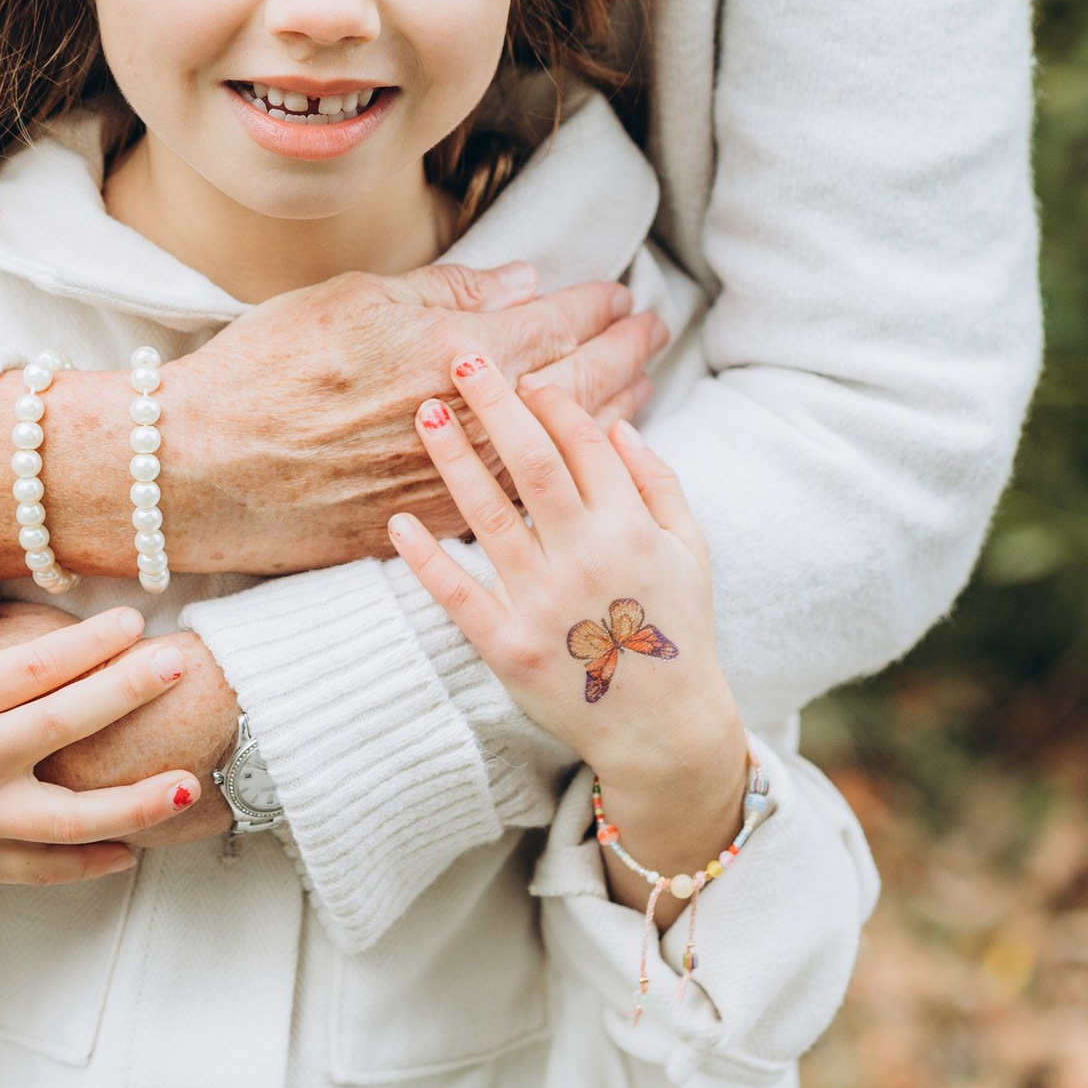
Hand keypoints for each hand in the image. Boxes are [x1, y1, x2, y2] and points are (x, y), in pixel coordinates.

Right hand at [0, 260, 667, 586]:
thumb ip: (446, 293)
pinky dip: (553, 472)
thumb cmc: (263, 368)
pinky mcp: (425, 525)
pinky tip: (571, 460)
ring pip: (555, 452)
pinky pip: (515, 497)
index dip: (598, 310)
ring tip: (637, 390)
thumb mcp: (352, 299)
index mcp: (450, 353)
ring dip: (606, 417)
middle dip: (626, 359)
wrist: (200, 465)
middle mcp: (467, 424)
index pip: (553, 326)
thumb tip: (519, 286)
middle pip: (576, 391)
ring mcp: (453, 483)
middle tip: (654, 335)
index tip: (624, 296)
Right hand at [0, 596, 236, 844]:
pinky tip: (134, 849)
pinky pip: (44, 869)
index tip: (133, 620)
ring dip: (136, 802)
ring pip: (71, 816)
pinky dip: (90, 864)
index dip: (88, 643)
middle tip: (181, 665)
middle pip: (64, 725)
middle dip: (127, 693)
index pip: (34, 668)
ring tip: (191, 784)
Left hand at [387, 373, 748, 894]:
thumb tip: (617, 423)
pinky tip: (397, 520)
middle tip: (461, 358)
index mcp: (630, 528)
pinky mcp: (507, 646)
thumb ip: (659, 481)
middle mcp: (585, 557)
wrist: (665, 729)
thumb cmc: (677, 628)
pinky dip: (425, 559)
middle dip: (496, 404)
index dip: (551, 401)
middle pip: (532, 463)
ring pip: (488, 515)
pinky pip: (458, 595)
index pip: (583, 444)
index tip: (524, 372)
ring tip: (425, 412)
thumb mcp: (690, 548)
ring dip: (453, 460)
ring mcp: (543, 603)